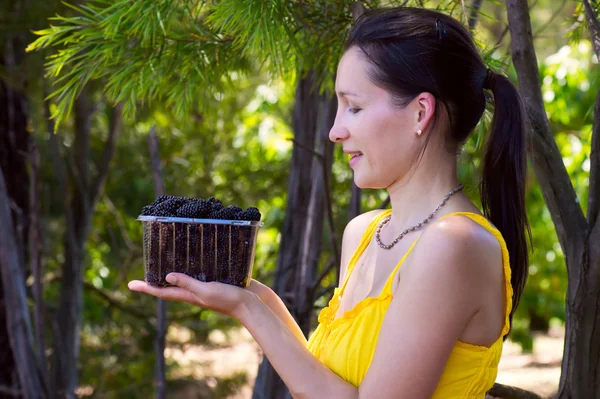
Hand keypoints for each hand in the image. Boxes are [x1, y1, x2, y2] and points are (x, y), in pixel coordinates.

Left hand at [128, 273, 259, 319]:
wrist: (253, 305)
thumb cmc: (229, 299)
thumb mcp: (206, 291)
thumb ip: (188, 283)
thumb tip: (167, 276)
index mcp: (190, 296)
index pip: (163, 292)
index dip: (147, 288)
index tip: (130, 285)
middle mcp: (196, 292)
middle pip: (171, 286)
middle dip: (158, 281)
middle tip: (145, 273)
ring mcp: (207, 287)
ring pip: (186, 279)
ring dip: (174, 273)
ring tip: (165, 264)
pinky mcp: (219, 281)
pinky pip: (201, 273)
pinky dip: (194, 267)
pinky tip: (195, 259)